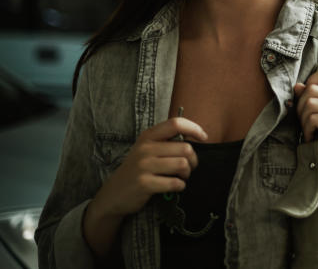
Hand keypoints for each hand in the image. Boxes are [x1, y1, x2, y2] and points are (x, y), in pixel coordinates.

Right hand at [89, 116, 206, 219]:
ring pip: (182, 165)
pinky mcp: (145, 183)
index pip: (176, 123)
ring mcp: (144, 166)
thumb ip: (166, 141)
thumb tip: (198, 137)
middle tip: (188, 168)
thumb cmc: (138, 169)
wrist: (114, 194)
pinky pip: (175, 183)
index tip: (203, 138)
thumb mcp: (147, 149)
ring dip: (187, 174)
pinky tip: (173, 187)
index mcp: (148, 136)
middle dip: (193, 161)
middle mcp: (145, 148)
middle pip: (186, 148)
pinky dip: (179, 186)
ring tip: (180, 177)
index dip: (194, 128)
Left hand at [294, 66, 317, 178]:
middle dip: (301, 106)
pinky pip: (314, 118)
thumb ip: (308, 98)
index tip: (307, 100)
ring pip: (311, 103)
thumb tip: (297, 85)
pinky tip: (312, 138)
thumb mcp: (315, 114)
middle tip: (306, 123)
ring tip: (309, 130)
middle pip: (312, 89)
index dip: (311, 81)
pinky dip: (307, 130)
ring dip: (303, 120)